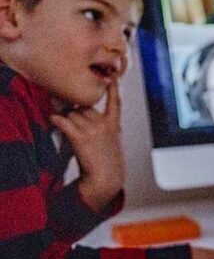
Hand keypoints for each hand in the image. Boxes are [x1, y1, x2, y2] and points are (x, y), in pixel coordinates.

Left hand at [50, 81, 123, 210]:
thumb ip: (105, 128)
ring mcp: (92, 129)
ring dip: (66, 120)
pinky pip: (63, 121)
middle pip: (83, 108)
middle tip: (73, 125)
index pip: (115, 103)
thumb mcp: (113, 143)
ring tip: (68, 132)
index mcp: (114, 125)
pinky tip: (53, 120)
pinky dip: (56, 120)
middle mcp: (104, 124)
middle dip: (76, 113)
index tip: (113, 79)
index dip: (113, 90)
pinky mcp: (80, 137)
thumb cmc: (108, 164)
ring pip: (72, 114)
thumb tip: (84, 116)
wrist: (106, 178)